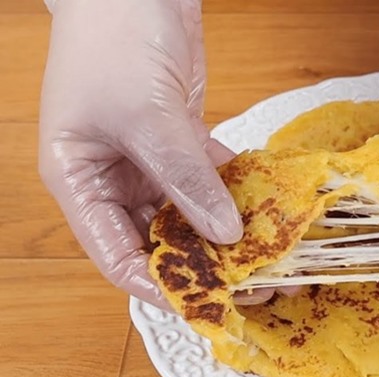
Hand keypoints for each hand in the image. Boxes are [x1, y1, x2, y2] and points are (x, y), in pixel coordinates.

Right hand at [39, 0, 246, 308]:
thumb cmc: (114, 40)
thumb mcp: (148, 119)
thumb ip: (186, 179)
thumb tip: (226, 233)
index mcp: (80, 182)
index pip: (118, 257)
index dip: (160, 287)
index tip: (208, 306)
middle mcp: (113, 180)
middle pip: (159, 240)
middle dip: (204, 265)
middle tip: (253, 287)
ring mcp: (148, 161)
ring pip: (189, 213)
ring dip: (226, 233)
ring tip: (269, 257)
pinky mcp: (180, 141)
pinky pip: (208, 179)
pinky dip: (234, 193)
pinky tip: (266, 209)